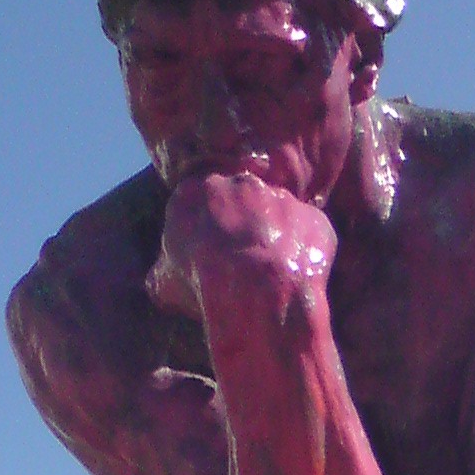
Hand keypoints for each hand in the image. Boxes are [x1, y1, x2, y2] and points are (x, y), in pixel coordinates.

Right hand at [146, 173, 335, 322]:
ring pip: (280, 215)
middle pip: (244, 200)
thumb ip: (164, 270)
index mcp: (197, 191)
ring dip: (279, 240)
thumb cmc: (204, 284)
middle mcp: (240, 184)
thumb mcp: (165, 284)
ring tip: (274, 276)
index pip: (202, 202)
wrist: (255, 290)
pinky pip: (311, 235)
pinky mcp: (312, 218)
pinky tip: (298, 280)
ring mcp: (280, 198)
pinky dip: (308, 254)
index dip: (209, 230)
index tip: (214, 254)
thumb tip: (162, 279)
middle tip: (247, 264)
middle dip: (246, 227)